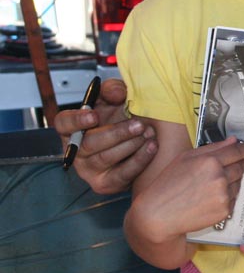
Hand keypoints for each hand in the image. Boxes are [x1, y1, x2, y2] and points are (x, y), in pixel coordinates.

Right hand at [52, 78, 156, 193]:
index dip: (76, 120)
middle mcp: (76, 151)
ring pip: (105, 158)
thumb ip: (113, 90)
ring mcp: (88, 170)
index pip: (63, 124)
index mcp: (73, 128)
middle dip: (116, 133)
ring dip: (130, 145)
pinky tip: (152, 146)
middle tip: (139, 124)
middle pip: (88, 144)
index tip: (94, 115)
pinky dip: (139, 160)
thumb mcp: (115, 98)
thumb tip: (116, 94)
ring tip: (149, 133)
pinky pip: (121, 175)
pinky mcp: (106, 183)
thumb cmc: (121, 117)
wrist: (139, 139)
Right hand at [129, 136, 243, 241]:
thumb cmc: (168, 184)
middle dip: (242, 164)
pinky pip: (233, 199)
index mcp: (210, 161)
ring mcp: (223, 195)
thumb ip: (213, 148)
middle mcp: (219, 177)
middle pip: (241, 167)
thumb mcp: (186, 158)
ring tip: (214, 184)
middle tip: (240, 163)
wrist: (158, 215)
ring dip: (233, 181)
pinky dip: (227, 196)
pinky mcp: (224, 211)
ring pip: (238, 183)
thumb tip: (233, 141)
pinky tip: (211, 197)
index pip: (237, 152)